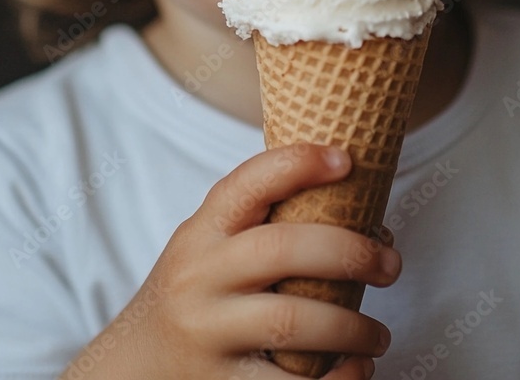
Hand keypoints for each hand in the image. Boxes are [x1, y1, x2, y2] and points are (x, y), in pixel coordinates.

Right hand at [59, 143, 399, 379]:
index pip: (250, 182)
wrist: (130, 367)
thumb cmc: (193, 293)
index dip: (299, 163)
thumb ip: (259, 222)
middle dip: (350, 252)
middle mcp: (200, 276)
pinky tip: (357, 370)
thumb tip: (359, 207)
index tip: (347, 160)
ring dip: (352, 325)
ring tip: (379, 333)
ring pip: (291, 321)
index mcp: (204, 230)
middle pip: (283, 249)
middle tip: (390, 264)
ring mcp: (208, 333)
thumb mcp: (208, 244)